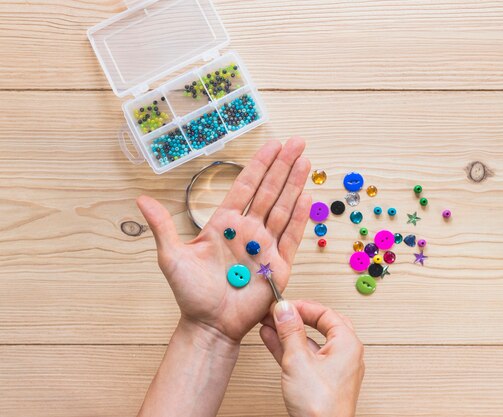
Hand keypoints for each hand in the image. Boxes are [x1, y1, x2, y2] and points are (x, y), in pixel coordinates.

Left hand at [137, 138, 311, 342]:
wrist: (209, 324)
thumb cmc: (190, 293)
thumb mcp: (171, 257)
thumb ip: (162, 226)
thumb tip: (141, 199)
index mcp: (224, 223)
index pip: (246, 186)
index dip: (260, 165)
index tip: (272, 145)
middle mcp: (248, 230)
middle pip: (269, 190)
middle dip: (283, 166)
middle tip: (297, 142)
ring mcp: (265, 246)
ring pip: (283, 207)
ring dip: (295, 183)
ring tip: (305, 160)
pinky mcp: (278, 265)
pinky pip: (291, 236)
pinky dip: (300, 216)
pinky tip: (307, 196)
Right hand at [260, 300, 364, 416]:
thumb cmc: (321, 407)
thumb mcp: (298, 361)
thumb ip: (290, 332)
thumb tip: (284, 309)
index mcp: (347, 344)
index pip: (325, 313)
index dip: (302, 306)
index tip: (283, 304)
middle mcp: (345, 354)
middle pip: (320, 325)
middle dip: (296, 317)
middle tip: (278, 311)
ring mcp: (333, 369)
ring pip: (310, 342)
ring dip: (289, 332)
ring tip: (269, 323)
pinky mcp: (322, 381)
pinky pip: (305, 357)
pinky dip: (289, 348)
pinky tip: (272, 340)